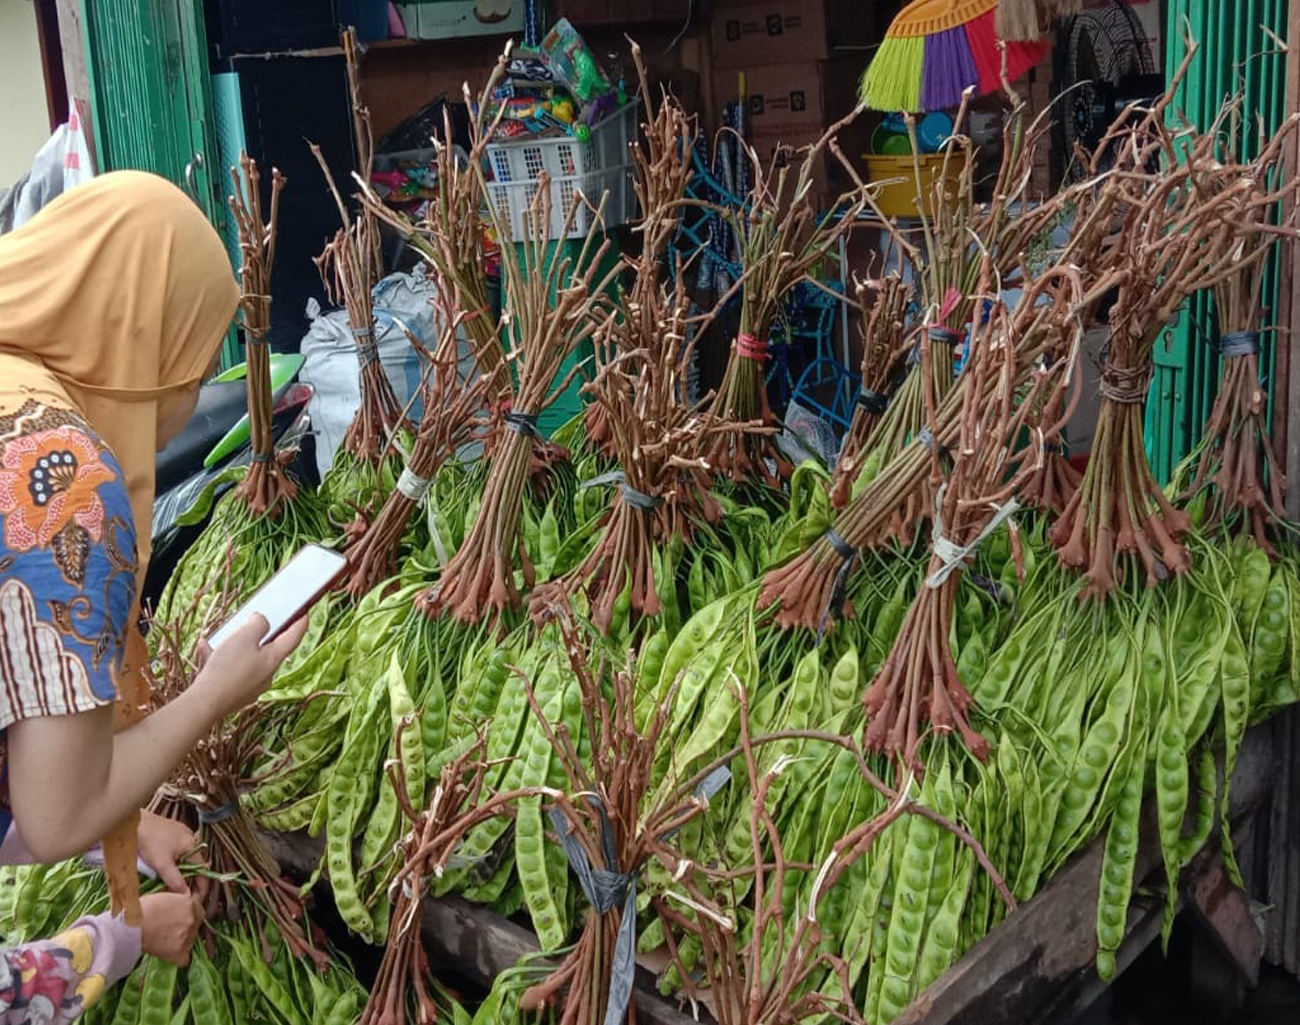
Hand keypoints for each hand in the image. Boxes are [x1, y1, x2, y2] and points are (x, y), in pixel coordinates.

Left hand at [136, 811, 201, 894]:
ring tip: (170, 883)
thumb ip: (175, 880)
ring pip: (185, 858)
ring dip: (180, 871)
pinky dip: (174, 862)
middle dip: (189, 880)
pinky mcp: (171, 831)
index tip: (195, 901)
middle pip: (194, 865)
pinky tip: (163, 867)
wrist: (132, 821)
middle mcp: (190, 838)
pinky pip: (178, 851)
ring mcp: (181, 833)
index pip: (203, 871)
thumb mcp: (161, 864)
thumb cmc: (148, 841)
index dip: (201, 887)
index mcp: (192, 845)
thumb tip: (186, 895)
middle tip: (180, 895)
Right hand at [138, 892, 201, 966]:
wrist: (130, 928)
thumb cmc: (141, 910)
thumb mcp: (164, 896)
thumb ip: (179, 899)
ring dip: (183, 939)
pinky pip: (185, 959)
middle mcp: (192, 920)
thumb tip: (184, 900)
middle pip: (196, 923)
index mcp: (189, 903)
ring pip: (192, 939)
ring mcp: (187, 937)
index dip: (189, 912)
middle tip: (172, 927)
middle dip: (187, 924)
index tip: (180, 915)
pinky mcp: (179, 953)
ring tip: (167, 940)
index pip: (198, 907)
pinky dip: (179, 957)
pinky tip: (170, 954)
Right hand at [192, 614, 307, 719]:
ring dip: (232, 646)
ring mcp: (251, 686)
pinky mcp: (235, 693)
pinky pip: (230, 670)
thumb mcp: (244, 636)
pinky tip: (204, 648)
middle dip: (260, 635)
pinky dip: (219, 658)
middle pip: (269, 649)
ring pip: (245, 659)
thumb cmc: (227, 668)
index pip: (294, 637)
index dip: (299, 622)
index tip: (304, 612)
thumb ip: (258, 623)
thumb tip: (262, 621)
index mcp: (274, 659)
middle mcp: (266, 675)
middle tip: (254, 622)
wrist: (205, 702)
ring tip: (219, 635)